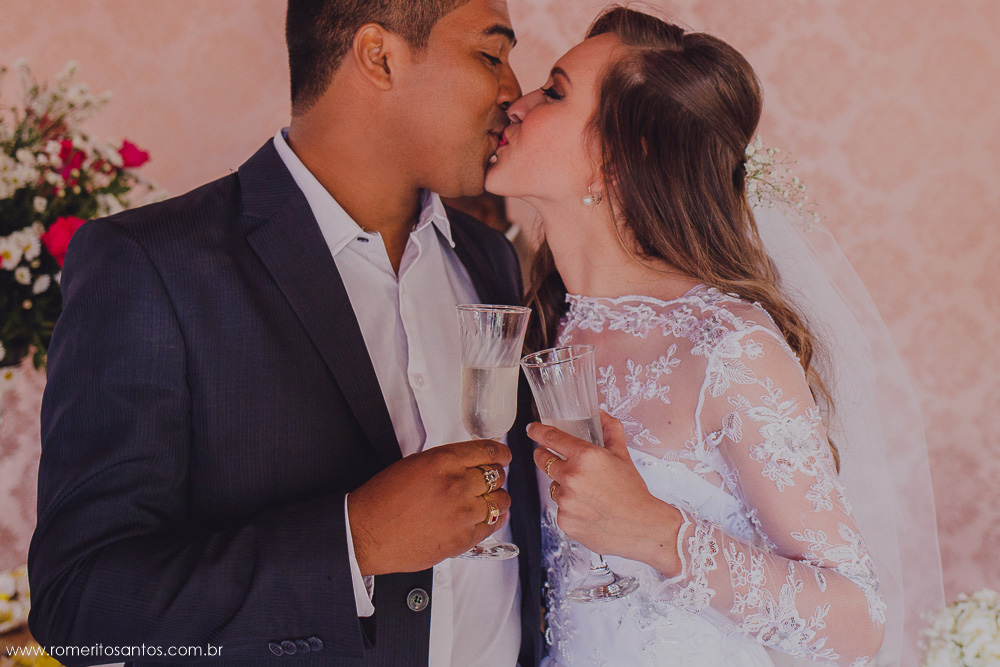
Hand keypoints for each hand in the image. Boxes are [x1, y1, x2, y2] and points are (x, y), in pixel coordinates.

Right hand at [348, 440, 511, 575]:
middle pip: (497, 476)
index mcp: (444, 462)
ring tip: (489, 500)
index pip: (488, 451)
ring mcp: (462, 514)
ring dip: (497, 499)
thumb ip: (445, 462)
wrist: (365, 534)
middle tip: (490, 480)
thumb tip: (469, 462)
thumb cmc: (382, 500)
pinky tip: (490, 517)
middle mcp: (457, 485)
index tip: (503, 456)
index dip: (500, 453)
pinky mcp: (463, 539)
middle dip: (495, 476)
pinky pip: (492, 526)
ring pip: (500, 501)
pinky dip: (495, 520)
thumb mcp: (414, 465)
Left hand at [530, 412, 683, 576]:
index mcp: (585, 457)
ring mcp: (566, 501)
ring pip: (554, 487)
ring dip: (563, 486)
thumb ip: (610, 431)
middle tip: (554, 458)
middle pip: (543, 461)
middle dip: (545, 456)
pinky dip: (570, 508)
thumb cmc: (633, 492)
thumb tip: (602, 415)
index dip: (538, 432)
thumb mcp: (623, 456)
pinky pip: (560, 509)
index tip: (532, 430)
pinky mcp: (565, 521)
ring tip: (587, 493)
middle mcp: (572, 477)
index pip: (551, 438)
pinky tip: (588, 510)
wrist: (642, 527)